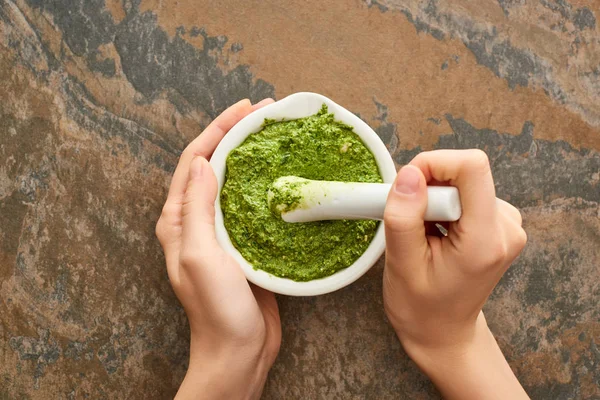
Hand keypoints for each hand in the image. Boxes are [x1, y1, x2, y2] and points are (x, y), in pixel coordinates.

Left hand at [156, 99, 280, 399]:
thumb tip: (201, 161)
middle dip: (237, 135)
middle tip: (266, 114)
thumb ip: (197, 207)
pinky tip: (287, 177)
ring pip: (236, 182)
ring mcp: (222, 232)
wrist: (238, 351)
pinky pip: (254, 204)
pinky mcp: (245, 244)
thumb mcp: (201, 254)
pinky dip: (268, 185)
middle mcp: (197, 221)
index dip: (218, 129)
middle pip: (215, 165)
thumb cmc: (216, 310)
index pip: (194, 160)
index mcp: (178, 220)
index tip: (246, 109)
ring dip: (253, 156)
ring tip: (277, 136)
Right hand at [383, 150, 528, 398]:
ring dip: (434, 199)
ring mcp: (508, 225)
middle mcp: (507, 228)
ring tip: (423, 235)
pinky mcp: (500, 222)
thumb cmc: (420, 307)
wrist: (443, 331)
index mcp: (485, 240)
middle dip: (429, 189)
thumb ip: (404, 217)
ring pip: (464, 181)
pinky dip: (444, 205)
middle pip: (466, 173)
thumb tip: (409, 173)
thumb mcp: (401, 264)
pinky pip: (468, 192)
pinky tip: (436, 233)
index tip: (407, 188)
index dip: (434, 164)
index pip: (472, 167)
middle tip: (410, 223)